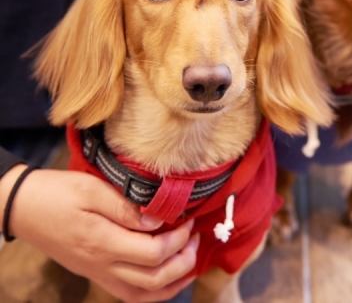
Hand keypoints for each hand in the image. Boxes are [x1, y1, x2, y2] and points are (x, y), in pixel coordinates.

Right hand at [0, 166, 198, 301]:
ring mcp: (98, 273)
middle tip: (196, 237)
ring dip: (173, 280)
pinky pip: (130, 293)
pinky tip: (167, 273)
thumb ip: (126, 207)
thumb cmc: (59, 193)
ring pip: (144, 294)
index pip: (153, 253)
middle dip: (183, 261)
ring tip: (190, 258)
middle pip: (154, 279)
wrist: (25, 208)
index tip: (188, 218)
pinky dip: (154, 289)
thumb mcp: (92, 189)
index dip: (179, 239)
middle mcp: (102, 265)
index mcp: (103, 242)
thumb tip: (158, 221)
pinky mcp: (96, 273)